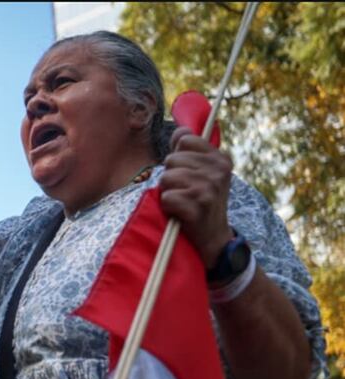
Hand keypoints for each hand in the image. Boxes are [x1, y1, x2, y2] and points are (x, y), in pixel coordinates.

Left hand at [159, 126, 234, 269]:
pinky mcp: (198, 206)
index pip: (185, 139)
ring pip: (167, 178)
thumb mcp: (202, 173)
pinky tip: (180, 213)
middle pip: (172, 159)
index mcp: (220, 159)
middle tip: (184, 192)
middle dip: (170, 177)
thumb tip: (179, 129)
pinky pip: (167, 197)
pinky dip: (168, 207)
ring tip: (182, 202)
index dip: (178, 156)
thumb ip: (189, 150)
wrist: (213, 239)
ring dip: (168, 192)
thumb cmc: (201, 202)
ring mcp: (209, 188)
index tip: (187, 172)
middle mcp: (218, 170)